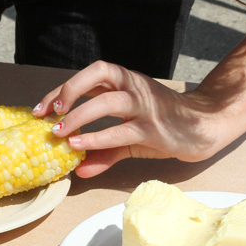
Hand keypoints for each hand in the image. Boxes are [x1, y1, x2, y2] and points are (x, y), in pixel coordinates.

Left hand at [33, 61, 227, 177]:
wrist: (205, 127)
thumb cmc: (165, 125)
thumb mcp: (131, 136)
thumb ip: (104, 151)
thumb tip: (79, 171)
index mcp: (126, 81)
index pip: (90, 75)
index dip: (63, 88)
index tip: (41, 108)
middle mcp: (134, 87)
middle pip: (97, 75)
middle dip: (68, 92)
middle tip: (48, 117)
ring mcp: (145, 106)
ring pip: (106, 101)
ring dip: (79, 116)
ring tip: (60, 134)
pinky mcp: (154, 129)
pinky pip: (121, 131)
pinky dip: (98, 139)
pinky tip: (81, 147)